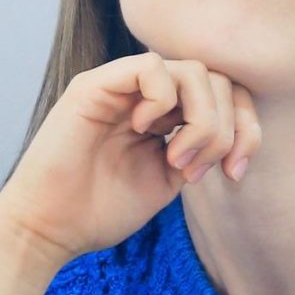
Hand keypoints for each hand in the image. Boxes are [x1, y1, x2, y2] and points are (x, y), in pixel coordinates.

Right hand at [0, 52, 261, 266]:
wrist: (50, 228)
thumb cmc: (99, 210)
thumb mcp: (166, 180)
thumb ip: (197, 149)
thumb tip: (232, 134)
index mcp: (165, 115)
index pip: (226, 96)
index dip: (245, 128)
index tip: (235, 173)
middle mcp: (145, 95)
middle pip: (218, 79)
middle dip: (228, 128)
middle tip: (200, 171)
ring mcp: (120, 87)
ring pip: (193, 70)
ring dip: (201, 119)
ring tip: (177, 158)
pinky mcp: (95, 86)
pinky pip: (151, 66)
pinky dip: (163, 99)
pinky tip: (146, 131)